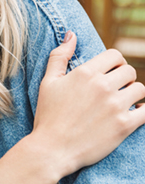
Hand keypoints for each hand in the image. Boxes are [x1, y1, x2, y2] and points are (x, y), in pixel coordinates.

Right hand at [0, 32, 144, 183]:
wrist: (53, 149)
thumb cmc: (48, 115)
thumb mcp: (48, 82)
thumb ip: (59, 56)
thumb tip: (71, 35)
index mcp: (85, 73)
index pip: (115, 55)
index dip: (115, 62)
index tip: (111, 71)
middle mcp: (102, 86)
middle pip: (130, 71)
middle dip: (125, 78)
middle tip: (116, 88)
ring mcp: (115, 106)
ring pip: (141, 89)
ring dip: (134, 93)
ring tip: (123, 101)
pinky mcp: (125, 125)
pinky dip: (142, 111)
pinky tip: (131, 114)